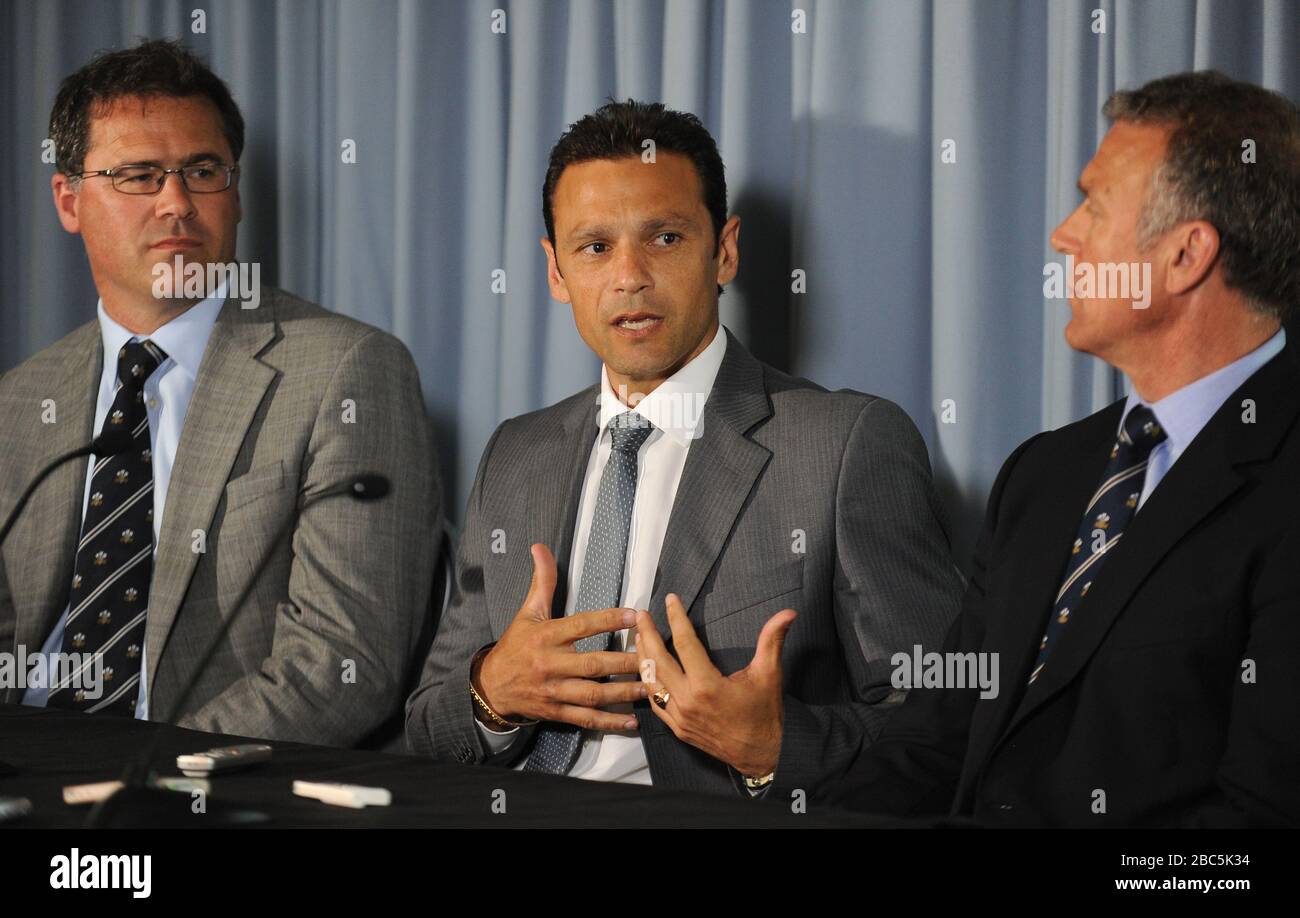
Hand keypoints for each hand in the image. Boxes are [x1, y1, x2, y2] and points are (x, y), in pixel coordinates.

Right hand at [476, 544, 645, 730]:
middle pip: (593, 663)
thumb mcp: (527, 612)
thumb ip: (542, 582)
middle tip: (654, 658)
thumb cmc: (515, 645)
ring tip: (650, 688)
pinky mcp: (556, 712)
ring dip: (624, 692)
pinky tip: (632, 721)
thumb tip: (540, 548)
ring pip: (593, 693)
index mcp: (546, 636)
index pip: (582, 625)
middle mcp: (550, 664)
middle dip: (625, 662)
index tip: (636, 616)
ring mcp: (554, 691)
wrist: (491, 686)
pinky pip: (586, 718)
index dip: (609, 620)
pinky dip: (610, 721)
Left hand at [635, 593, 795, 777]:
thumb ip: (772, 640)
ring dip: (643, 658)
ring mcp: (680, 717)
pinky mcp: (678, 728)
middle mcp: (688, 701)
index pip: (685, 643)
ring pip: (651, 682)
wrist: (762, 755)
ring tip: (639, 636)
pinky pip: (655, 703)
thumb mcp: (770, 674)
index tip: (670, 600)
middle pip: (658, 661)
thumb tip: (788, 613)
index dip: (676, 618)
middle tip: (642, 615)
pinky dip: (648, 684)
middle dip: (647, 634)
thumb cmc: (765, 714)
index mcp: (707, 685)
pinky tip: (646, 671)